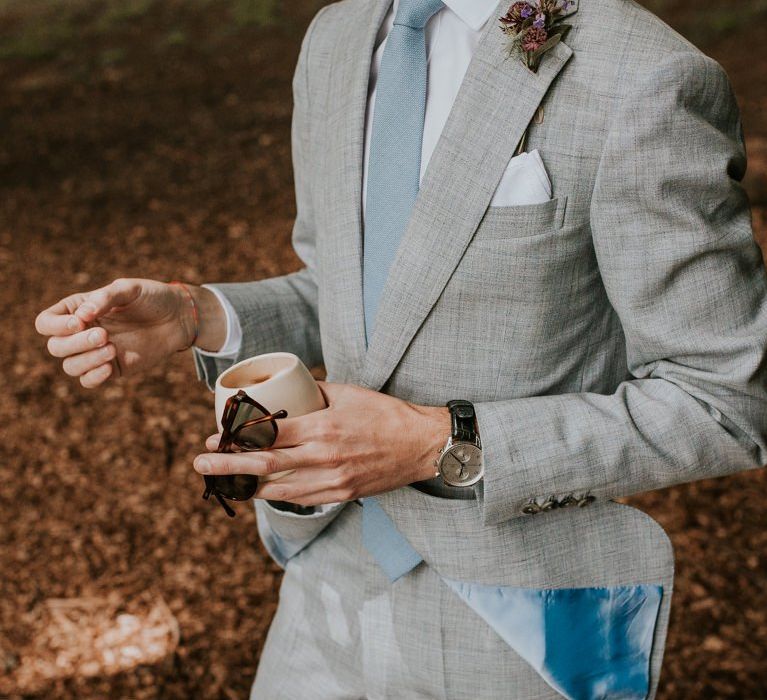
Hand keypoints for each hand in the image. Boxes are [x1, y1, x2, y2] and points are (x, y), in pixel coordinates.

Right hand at [35, 278, 226, 387]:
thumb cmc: (153, 298)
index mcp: (78, 309)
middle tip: (104, 335)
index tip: (80, 323)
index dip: (56, 326)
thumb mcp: (130, 289)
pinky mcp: (113, 368)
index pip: (46, 322)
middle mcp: (82, 332)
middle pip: (56, 346)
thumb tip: (82, 316)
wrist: (180, 317)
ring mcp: (96, 352)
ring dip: (86, 360)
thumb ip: (105, 298)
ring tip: (113, 348)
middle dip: (76, 343)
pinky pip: (89, 381)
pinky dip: (94, 377)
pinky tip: (111, 367)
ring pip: (70, 366)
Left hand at [193, 381, 451, 505]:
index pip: (269, 434)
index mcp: (323, 427)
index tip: (216, 435)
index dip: (237, 437)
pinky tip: (259, 492)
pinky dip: (275, 496)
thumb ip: (313, 394)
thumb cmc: (386, 413)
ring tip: (222, 482)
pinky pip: (299, 499)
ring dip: (246, 486)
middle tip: (200, 464)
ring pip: (277, 489)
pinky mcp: (340, 494)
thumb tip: (286, 393)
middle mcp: (323, 457)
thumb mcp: (348, 392)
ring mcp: (332, 480)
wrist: (421, 445)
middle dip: (227, 466)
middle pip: (264, 464)